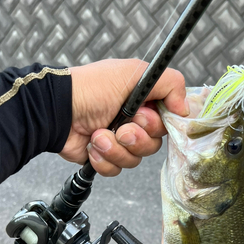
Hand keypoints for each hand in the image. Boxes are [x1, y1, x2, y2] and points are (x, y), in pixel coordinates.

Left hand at [60, 59, 187, 175]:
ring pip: (134, 160)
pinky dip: (103, 159)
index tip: (146, 117)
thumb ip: (169, 83)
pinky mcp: (105, 158)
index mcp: (144, 102)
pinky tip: (92, 145)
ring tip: (99, 134)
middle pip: (153, 145)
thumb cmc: (91, 88)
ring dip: (115, 148)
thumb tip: (186, 108)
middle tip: (122, 126)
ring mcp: (119, 142)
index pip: (168, 122)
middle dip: (136, 138)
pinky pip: (116, 169)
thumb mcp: (134, 73)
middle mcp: (134, 122)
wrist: (58, 110)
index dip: (159, 125)